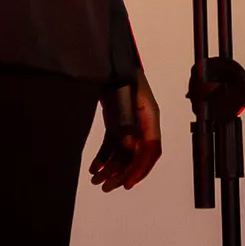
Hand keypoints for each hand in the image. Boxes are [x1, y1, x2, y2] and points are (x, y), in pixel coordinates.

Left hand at [89, 70, 162, 191]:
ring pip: (123, 153)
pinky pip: (112, 145)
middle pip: (136, 155)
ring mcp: (129, 124)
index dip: (140, 169)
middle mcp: (142, 125)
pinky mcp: (116, 122)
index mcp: (150, 119)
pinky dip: (104, 157)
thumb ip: (127, 123)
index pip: (151, 150)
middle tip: (106, 187)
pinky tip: (93, 168)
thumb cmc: (120, 74)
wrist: (107, 59)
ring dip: (111, 168)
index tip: (127, 184)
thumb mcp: (125, 98)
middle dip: (122, 173)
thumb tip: (129, 147)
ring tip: (96, 180)